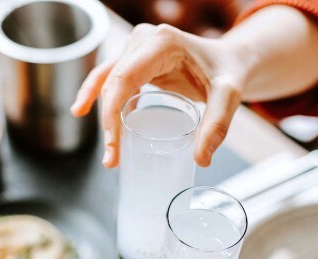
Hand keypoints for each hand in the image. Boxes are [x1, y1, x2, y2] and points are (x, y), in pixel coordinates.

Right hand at [71, 23, 249, 167]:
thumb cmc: (230, 71)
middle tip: (111, 159)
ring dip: (98, 111)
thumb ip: (217, 124)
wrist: (233, 59)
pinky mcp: (137, 61)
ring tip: (102, 146)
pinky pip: (111, 79)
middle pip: (112, 82)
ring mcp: (138, 48)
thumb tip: (201, 159)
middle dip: (107, 123)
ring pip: (106, 80)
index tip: (114, 147)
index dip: (112, 115)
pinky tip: (84, 110)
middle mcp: (144, 40)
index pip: (124, 79)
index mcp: (162, 42)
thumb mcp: (230, 94)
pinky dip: (99, 97)